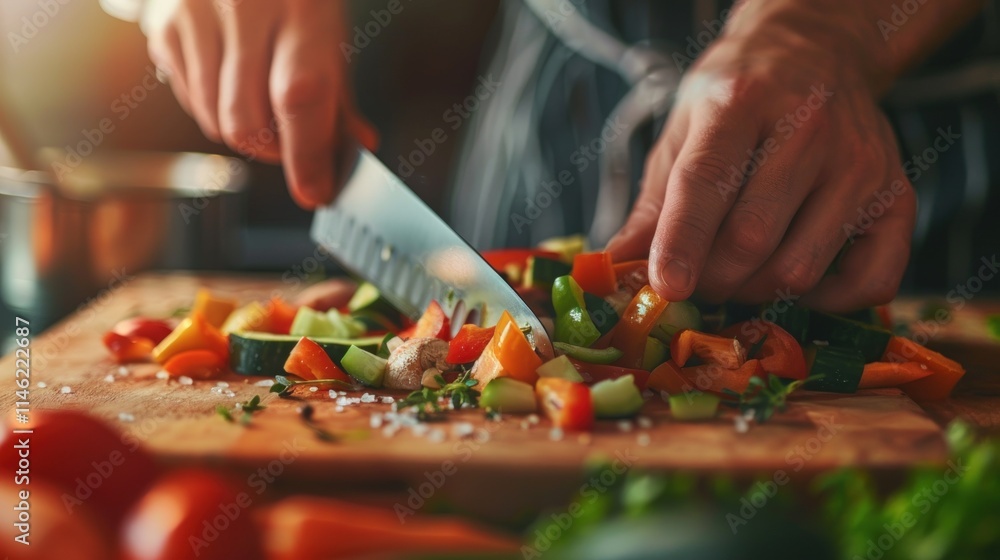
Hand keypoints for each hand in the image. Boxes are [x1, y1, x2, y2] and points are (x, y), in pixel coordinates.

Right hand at [143, 0, 377, 208]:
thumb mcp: (327, 33)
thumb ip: (340, 97)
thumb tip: (356, 149)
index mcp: (303, 6)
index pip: (301, 97)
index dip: (307, 154)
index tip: (315, 189)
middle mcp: (245, 5)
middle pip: (248, 122)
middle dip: (274, 151)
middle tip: (291, 144)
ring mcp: (197, 12)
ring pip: (215, 120)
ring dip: (245, 134)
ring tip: (263, 104)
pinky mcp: (164, 24)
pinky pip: (190, 101)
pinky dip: (215, 110)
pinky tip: (230, 81)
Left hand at [606, 1, 916, 312]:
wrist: (818, 50)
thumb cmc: (738, 97)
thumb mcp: (681, 131)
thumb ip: (651, 204)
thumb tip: (615, 268)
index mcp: (741, 102)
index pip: (707, 182)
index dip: (681, 242)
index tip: (665, 287)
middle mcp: (810, 128)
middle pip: (750, 239)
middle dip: (711, 279)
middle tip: (695, 279)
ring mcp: (861, 164)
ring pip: (799, 268)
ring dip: (756, 291)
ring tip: (738, 272)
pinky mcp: (898, 196)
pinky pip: (870, 281)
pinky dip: (827, 300)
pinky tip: (795, 275)